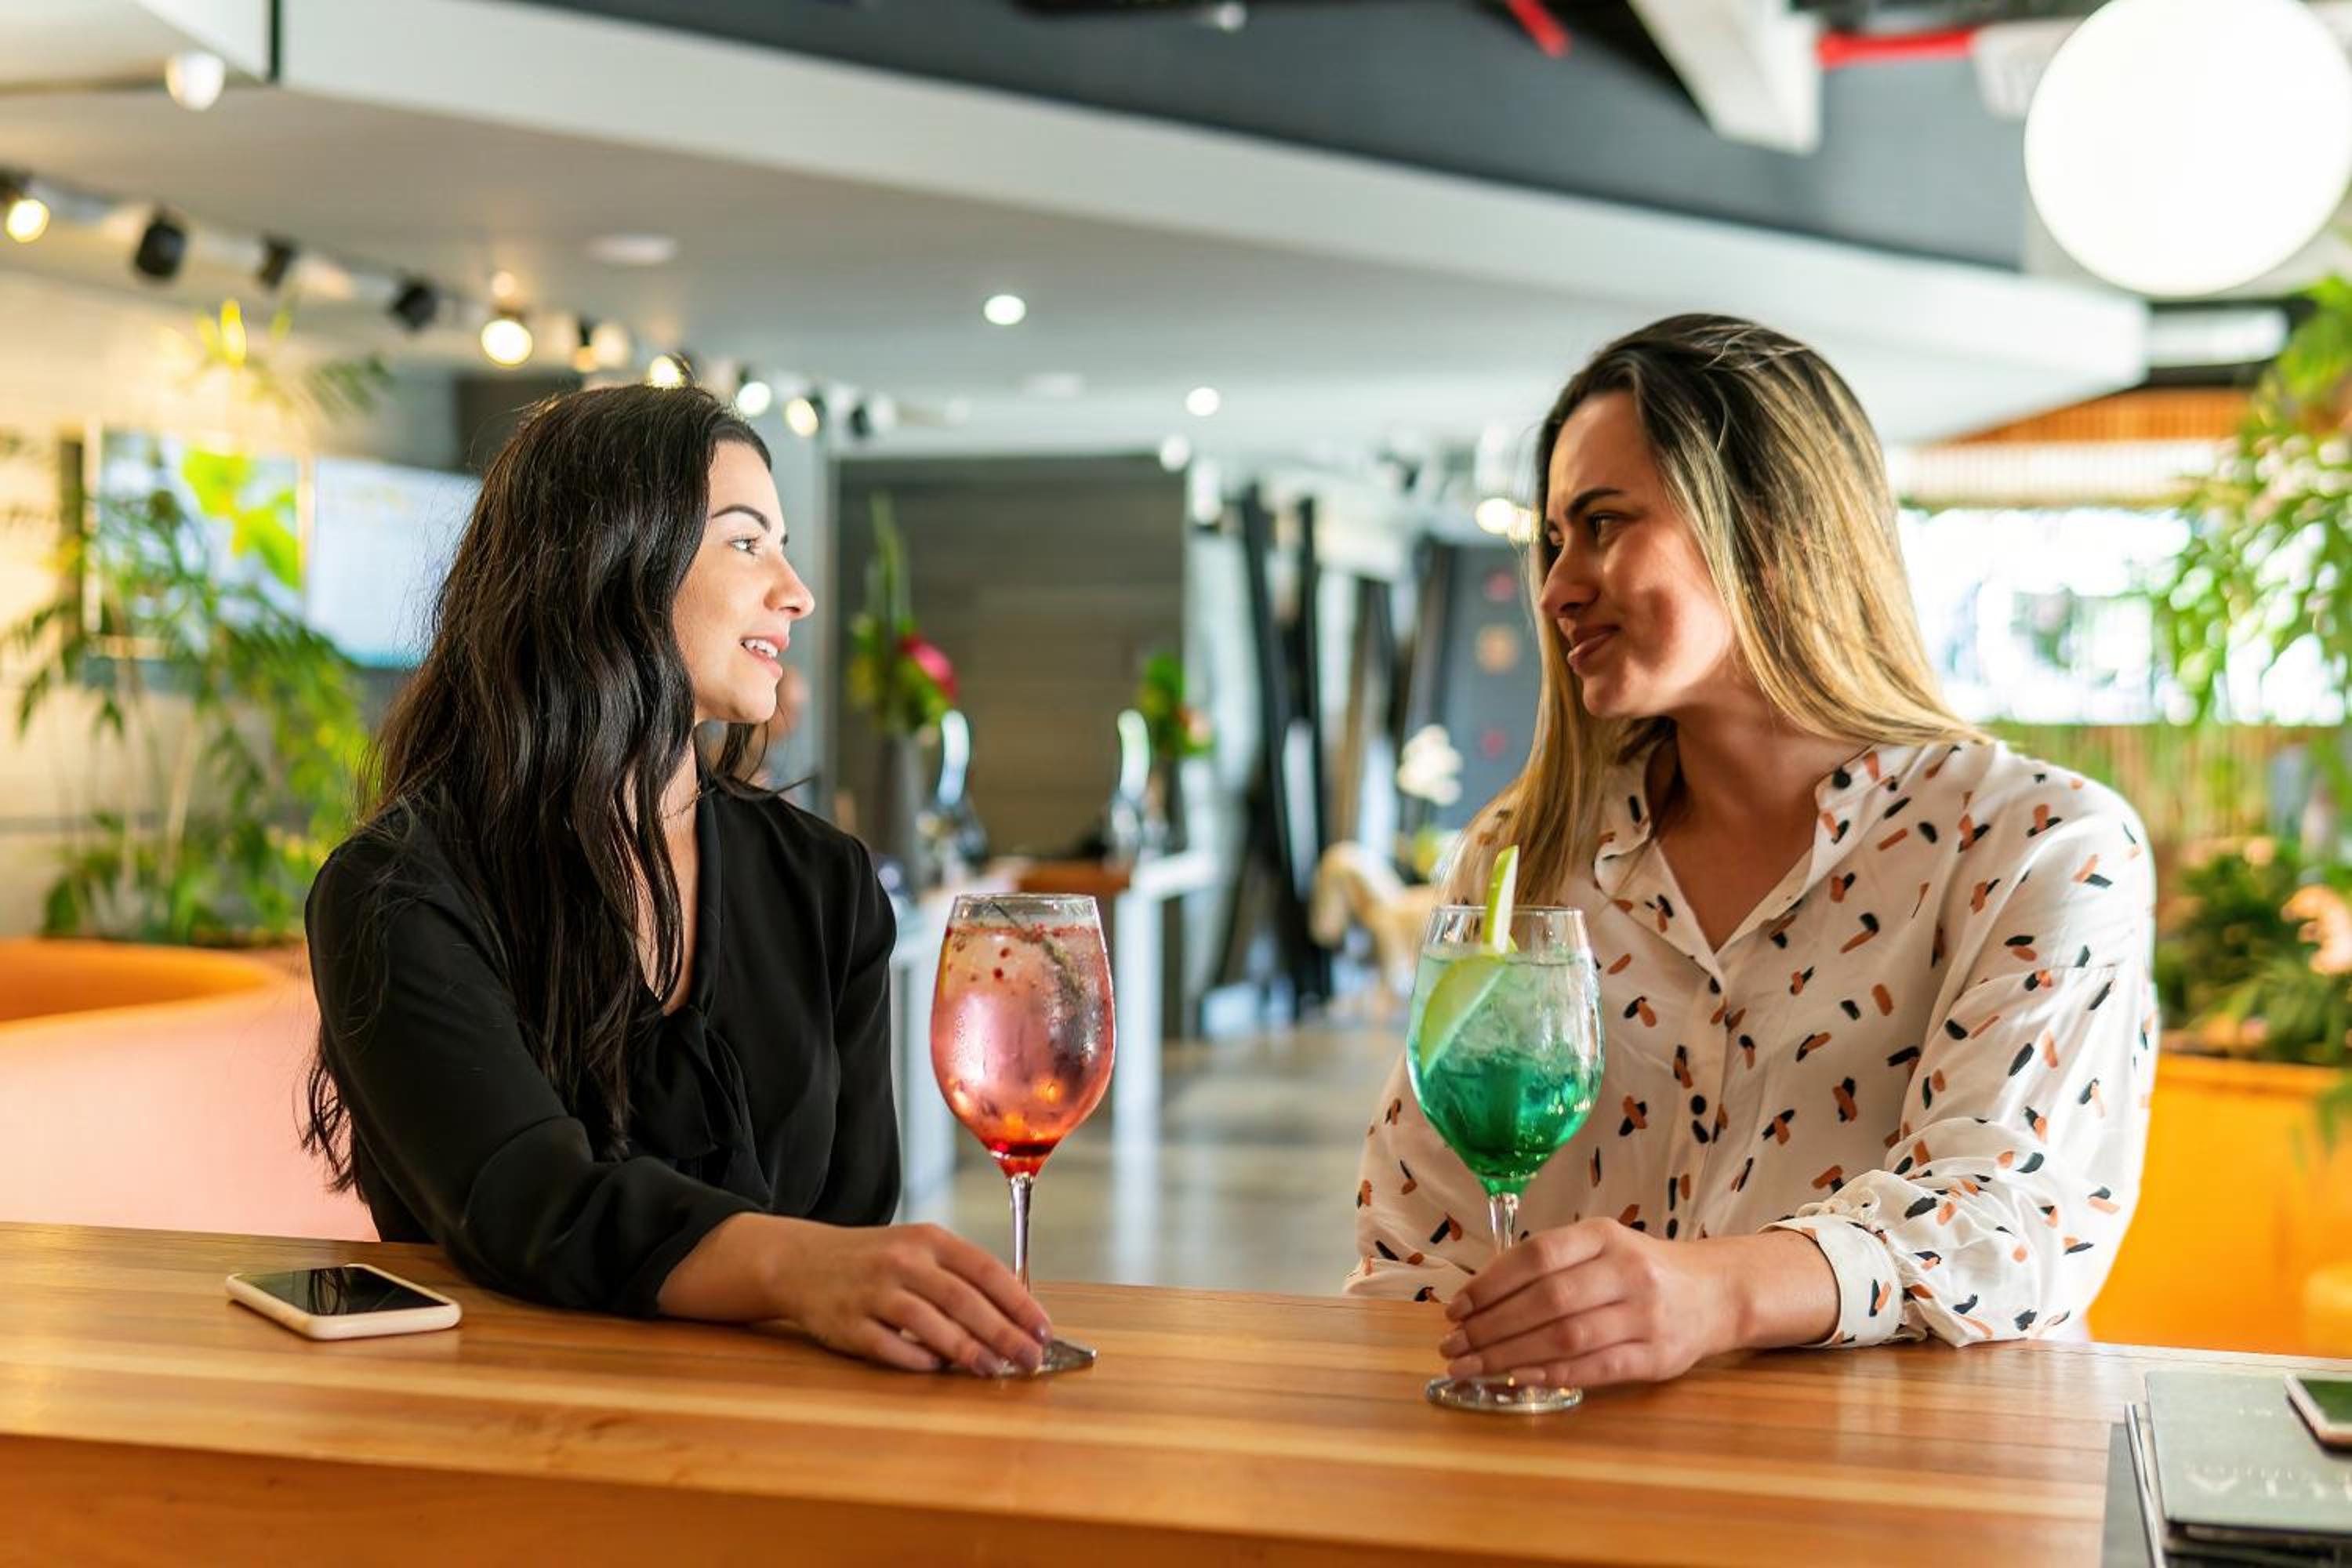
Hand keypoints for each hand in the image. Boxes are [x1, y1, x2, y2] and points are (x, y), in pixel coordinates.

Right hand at [775, 1221, 1053, 1375]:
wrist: (802, 1262)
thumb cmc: (874, 1259)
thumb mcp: (918, 1248)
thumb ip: (961, 1274)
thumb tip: (1015, 1314)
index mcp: (928, 1239)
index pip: (985, 1270)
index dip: (1019, 1302)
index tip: (1043, 1329)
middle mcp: (902, 1261)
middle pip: (964, 1300)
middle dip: (1004, 1334)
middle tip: (1029, 1359)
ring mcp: (873, 1292)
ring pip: (929, 1324)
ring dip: (967, 1350)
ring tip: (993, 1369)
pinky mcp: (849, 1324)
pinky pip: (890, 1347)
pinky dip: (919, 1360)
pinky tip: (940, 1369)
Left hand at [1436, 1219, 1745, 1389]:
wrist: (1716, 1293)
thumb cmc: (1640, 1270)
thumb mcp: (1601, 1247)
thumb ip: (1550, 1265)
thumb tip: (1479, 1298)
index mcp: (1604, 1236)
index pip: (1537, 1255)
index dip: (1490, 1283)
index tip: (1455, 1308)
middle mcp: (1626, 1272)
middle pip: (1546, 1301)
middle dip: (1490, 1327)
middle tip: (1453, 1346)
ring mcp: (1645, 1316)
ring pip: (1566, 1338)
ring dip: (1511, 1355)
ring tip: (1472, 1366)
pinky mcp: (1657, 1357)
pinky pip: (1597, 1369)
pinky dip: (1553, 1375)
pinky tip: (1520, 1378)